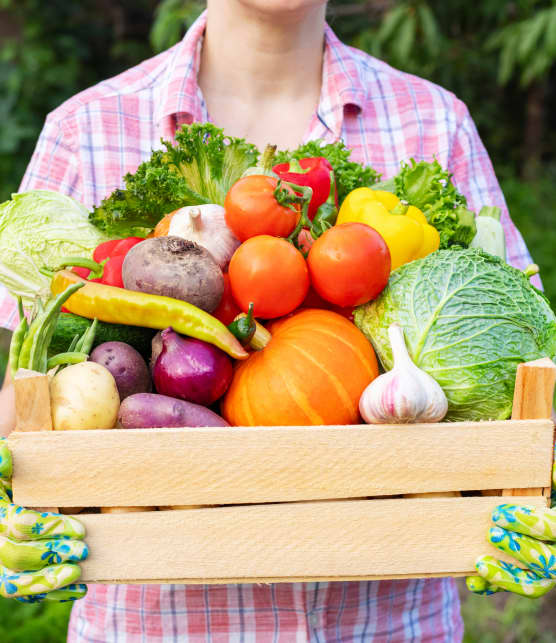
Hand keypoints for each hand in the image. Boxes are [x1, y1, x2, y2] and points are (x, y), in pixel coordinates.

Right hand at [0, 437, 87, 602]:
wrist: (20, 490)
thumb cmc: (20, 472)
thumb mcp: (11, 462)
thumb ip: (4, 459)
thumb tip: (6, 456)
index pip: (17, 525)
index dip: (48, 529)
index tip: (80, 528)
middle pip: (14, 557)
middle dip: (50, 555)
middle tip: (83, 550)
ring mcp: (0, 561)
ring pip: (12, 584)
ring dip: (48, 582)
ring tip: (78, 574)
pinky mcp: (12, 575)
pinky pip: (25, 594)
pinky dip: (52, 594)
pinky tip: (78, 588)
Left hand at [467, 446, 555, 597]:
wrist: (538, 512)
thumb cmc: (545, 487)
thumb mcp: (551, 482)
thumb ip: (554, 478)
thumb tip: (553, 472)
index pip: (553, 529)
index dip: (528, 523)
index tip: (499, 514)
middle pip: (548, 563)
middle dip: (518, 549)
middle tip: (491, 534)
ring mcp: (546, 568)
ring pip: (533, 584)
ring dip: (505, 577)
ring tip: (479, 564)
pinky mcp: (528, 577)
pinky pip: (513, 587)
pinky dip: (494, 587)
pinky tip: (473, 583)